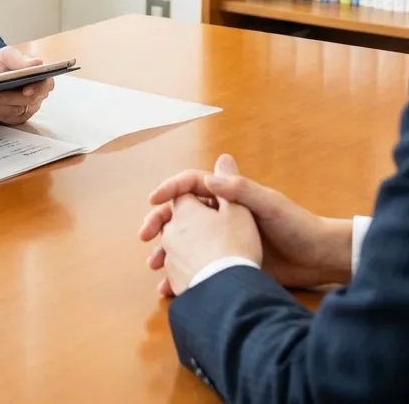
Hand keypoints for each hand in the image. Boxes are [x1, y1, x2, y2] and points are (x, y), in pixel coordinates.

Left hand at [0, 46, 54, 125]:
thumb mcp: (7, 55)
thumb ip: (20, 60)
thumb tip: (38, 63)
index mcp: (39, 78)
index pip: (45, 85)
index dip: (37, 89)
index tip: (26, 90)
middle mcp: (35, 95)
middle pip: (27, 101)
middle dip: (8, 99)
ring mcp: (25, 108)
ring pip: (13, 112)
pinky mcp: (12, 117)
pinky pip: (2, 118)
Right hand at [140, 154, 352, 291]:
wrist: (319, 259)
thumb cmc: (297, 225)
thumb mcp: (269, 204)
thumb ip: (240, 190)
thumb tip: (209, 176)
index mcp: (228, 195)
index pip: (191, 184)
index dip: (170, 189)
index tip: (154, 200)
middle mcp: (221, 214)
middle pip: (181, 213)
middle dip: (159, 223)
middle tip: (145, 235)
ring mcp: (223, 239)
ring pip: (185, 242)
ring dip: (166, 252)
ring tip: (155, 267)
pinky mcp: (229, 261)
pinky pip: (198, 266)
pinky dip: (182, 275)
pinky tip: (172, 288)